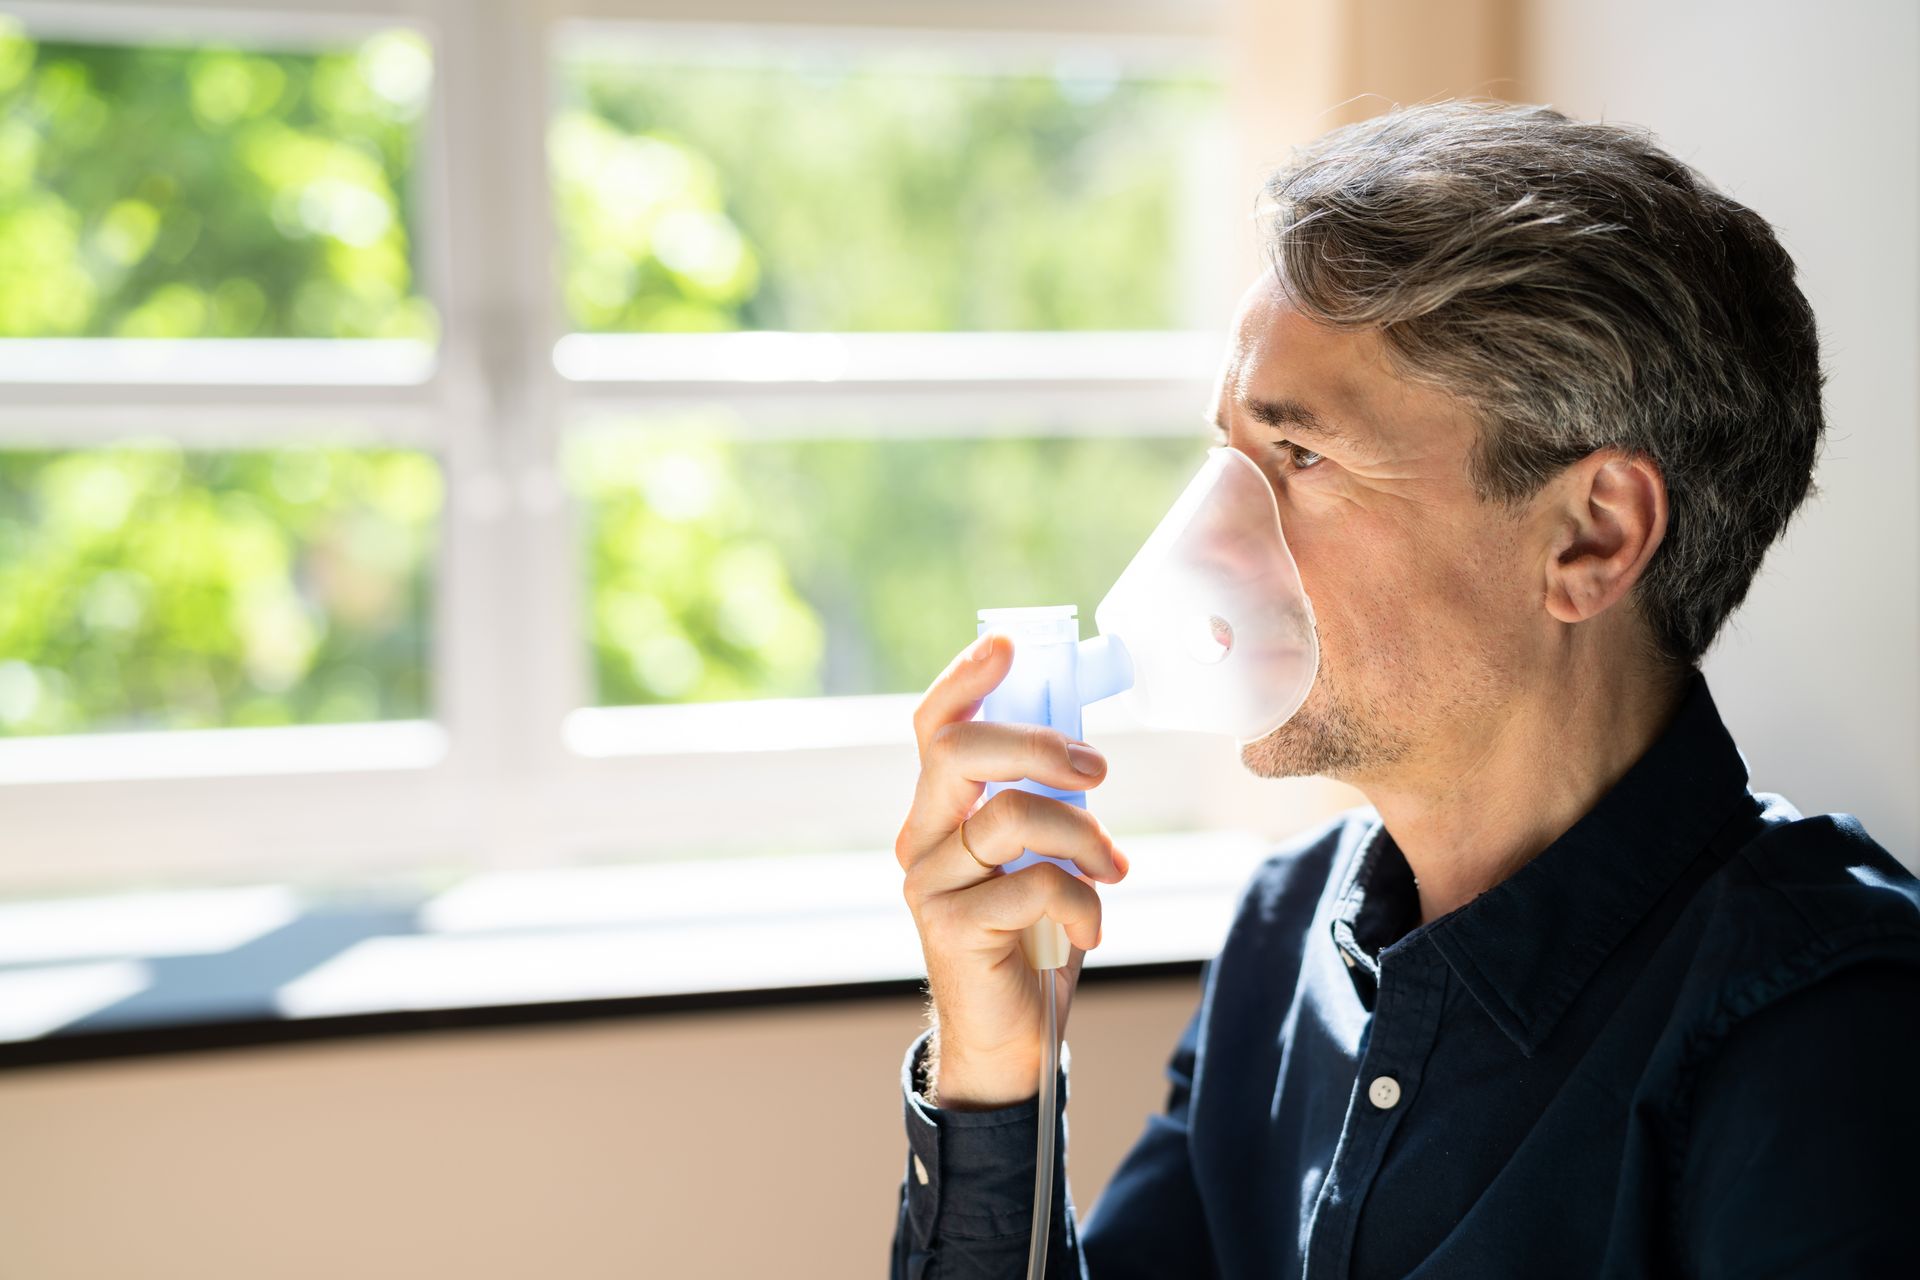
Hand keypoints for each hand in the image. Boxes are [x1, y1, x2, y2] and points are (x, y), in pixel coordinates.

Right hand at [895, 631, 1130, 1108]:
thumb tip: (1083, 749)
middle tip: (1097, 771)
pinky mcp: (953, 929)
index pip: (937, 727)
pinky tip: (1089, 931)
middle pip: (962, 751)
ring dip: (1084, 836)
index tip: (1010, 646)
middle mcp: (922, 840)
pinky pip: (1036, 885)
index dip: (967, 678)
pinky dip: (1083, 904)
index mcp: (940, 812)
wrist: (1012, 1041)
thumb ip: (1046, 805)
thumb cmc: (1032, 940)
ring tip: (1115, 869)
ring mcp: (931, 884)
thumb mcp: (1041, 859)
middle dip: (1039, 745)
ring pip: (1009, 816)